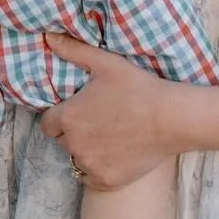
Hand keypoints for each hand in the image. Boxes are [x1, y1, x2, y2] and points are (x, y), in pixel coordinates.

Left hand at [38, 32, 195, 188]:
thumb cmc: (137, 87)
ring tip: (107, 137)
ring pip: (77, 160)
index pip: (48, 124)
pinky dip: (98, 169)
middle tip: (96, 122)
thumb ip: (72, 50)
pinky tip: (114, 155)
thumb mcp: (104, 63)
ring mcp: (90, 165)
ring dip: (86, 151)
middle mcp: (74, 145)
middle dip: (73, 132)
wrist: (170, 118)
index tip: (76, 112)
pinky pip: (91, 178)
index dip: (59, 117)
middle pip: (63, 141)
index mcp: (68, 117)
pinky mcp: (107, 181)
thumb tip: (48, 37)